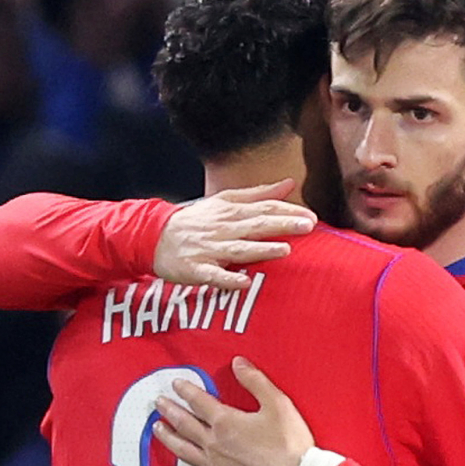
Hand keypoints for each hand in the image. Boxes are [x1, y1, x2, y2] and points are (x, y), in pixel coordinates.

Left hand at [151, 356, 314, 465]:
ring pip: (183, 450)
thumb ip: (255, 381)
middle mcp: (214, 444)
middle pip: (185, 424)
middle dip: (170, 411)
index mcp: (226, 422)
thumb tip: (237, 362)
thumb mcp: (277, 404)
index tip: (175, 384)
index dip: (186, 390)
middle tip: (158, 403)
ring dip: (168, 438)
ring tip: (157, 429)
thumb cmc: (289, 442)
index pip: (199, 401)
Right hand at [155, 181, 315, 289]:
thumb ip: (258, 194)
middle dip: (282, 226)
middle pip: (255, 226)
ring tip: (284, 250)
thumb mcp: (224, 201)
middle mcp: (222, 229)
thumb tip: (290, 184)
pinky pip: (213, 275)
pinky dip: (228, 279)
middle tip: (308, 226)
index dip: (288, 212)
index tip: (311, 216)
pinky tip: (244, 282)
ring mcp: (208, 250)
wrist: (153, 236)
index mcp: (230, 212)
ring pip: (238, 249)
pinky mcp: (195, 269)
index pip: (263, 209)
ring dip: (260, 250)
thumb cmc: (195, 221)